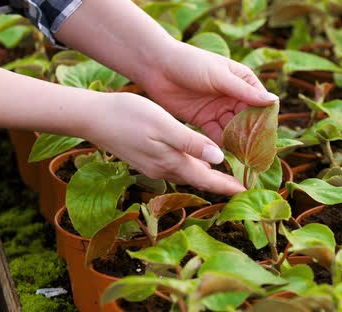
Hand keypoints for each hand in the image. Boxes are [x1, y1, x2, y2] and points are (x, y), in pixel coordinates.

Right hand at [85, 92, 244, 194]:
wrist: (93, 117)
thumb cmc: (128, 116)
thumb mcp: (164, 125)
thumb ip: (191, 143)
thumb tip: (219, 158)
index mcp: (171, 162)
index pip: (207, 180)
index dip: (228, 186)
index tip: (247, 192)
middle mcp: (164, 169)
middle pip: (200, 179)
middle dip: (221, 182)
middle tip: (244, 181)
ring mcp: (154, 166)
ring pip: (189, 172)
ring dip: (208, 173)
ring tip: (229, 169)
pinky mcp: (147, 159)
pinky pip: (177, 165)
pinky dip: (193, 163)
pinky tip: (200, 155)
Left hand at [137, 40, 278, 144]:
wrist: (156, 66)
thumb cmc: (190, 62)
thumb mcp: (219, 76)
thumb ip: (244, 91)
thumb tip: (274, 101)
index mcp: (242, 81)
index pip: (260, 103)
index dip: (266, 119)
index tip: (270, 138)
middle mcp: (233, 96)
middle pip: (248, 120)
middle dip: (252, 136)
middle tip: (257, 154)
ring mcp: (218, 109)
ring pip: (233, 130)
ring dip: (237, 143)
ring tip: (242, 158)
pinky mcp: (202, 120)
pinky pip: (215, 135)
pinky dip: (219, 145)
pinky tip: (224, 156)